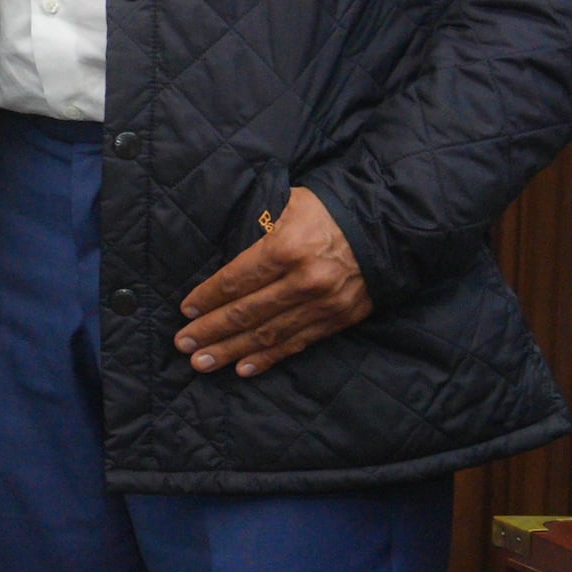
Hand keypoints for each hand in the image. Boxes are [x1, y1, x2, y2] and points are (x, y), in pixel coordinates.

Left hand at [174, 184, 372, 375]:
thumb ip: (256, 225)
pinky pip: (297, 344)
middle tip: (183, 345)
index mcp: (287, 247)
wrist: (388, 225)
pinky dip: (268, 358)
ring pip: (268, 334)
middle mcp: (304, 280)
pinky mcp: (339, 319)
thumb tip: (219, 245)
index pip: (236, 279)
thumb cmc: (329, 210)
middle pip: (246, 312)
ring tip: (203, 362)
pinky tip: (243, 368)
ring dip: (232, 351)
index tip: (186, 312)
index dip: (208, 298)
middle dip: (211, 331)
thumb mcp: (288, 203)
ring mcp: (323, 304)